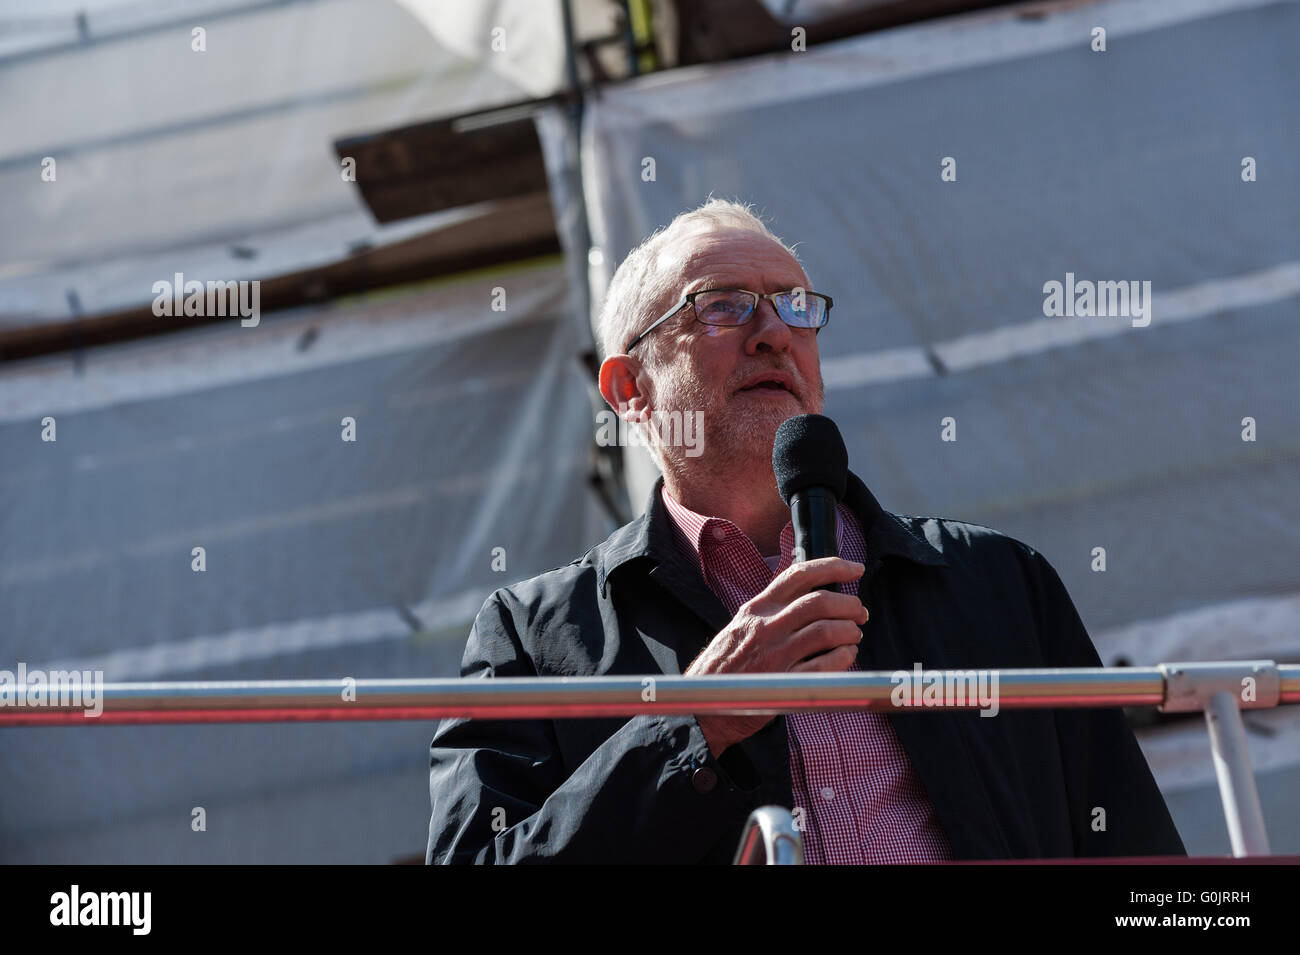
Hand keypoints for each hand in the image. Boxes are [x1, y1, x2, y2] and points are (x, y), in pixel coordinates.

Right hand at [684, 557, 867, 756]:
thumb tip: (812, 598)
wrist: (700, 706)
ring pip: (826, 631)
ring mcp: (775, 655)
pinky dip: (844, 658)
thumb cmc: (722, 668)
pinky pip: (825, 666)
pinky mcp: (783, 683)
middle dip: (850, 604)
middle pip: (819, 602)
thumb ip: (771, 612)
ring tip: (854, 635)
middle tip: (860, 612)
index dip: (833, 566)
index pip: (798, 575)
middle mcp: (766, 627)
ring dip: (850, 631)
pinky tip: (847, 656)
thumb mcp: (740, 628)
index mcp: (756, 609)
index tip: (855, 568)